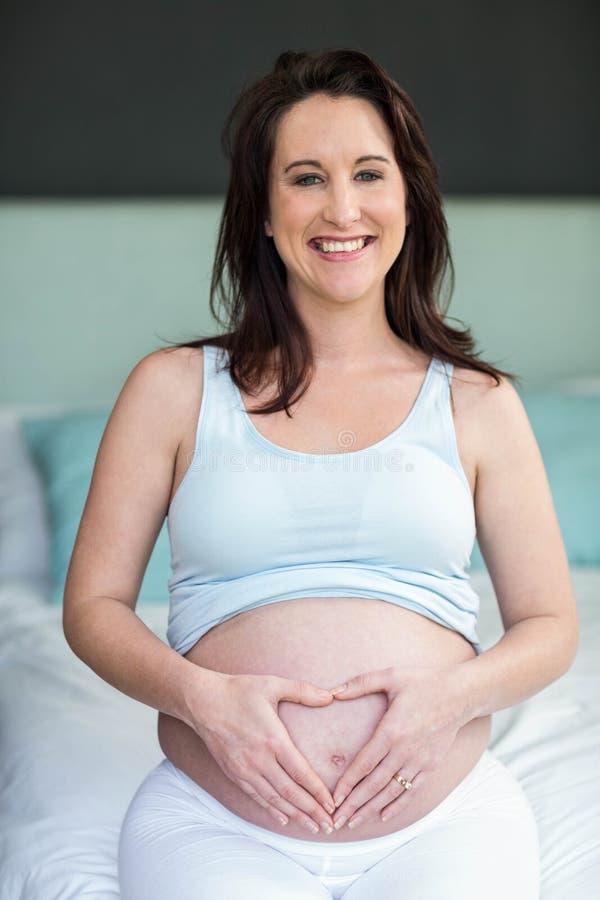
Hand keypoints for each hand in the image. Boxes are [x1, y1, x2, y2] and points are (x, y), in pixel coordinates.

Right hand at [189, 670, 336, 832]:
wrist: (203, 701)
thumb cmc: (239, 690)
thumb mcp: (273, 684)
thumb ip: (303, 691)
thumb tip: (331, 696)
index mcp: (273, 739)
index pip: (301, 773)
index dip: (318, 791)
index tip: (332, 804)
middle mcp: (260, 759)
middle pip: (290, 792)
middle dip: (312, 811)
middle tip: (329, 826)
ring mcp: (245, 769)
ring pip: (274, 799)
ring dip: (295, 815)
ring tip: (313, 827)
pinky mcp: (234, 773)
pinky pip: (256, 797)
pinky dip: (272, 810)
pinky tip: (284, 819)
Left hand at [327, 664, 465, 829]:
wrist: (460, 694)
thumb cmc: (423, 681)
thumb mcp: (391, 675)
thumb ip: (360, 683)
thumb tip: (332, 691)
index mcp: (391, 731)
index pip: (364, 764)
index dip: (347, 784)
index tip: (333, 798)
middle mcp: (404, 751)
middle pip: (374, 784)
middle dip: (353, 804)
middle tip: (335, 821)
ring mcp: (420, 761)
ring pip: (391, 792)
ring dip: (371, 809)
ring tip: (353, 822)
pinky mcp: (432, 766)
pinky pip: (412, 791)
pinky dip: (397, 805)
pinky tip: (383, 815)